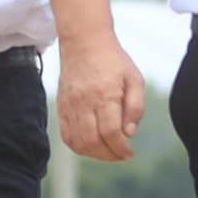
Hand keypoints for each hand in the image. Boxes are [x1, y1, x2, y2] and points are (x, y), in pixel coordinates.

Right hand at [57, 28, 145, 161]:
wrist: (84, 41)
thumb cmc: (113, 60)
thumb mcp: (135, 78)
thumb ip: (135, 107)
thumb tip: (129, 133)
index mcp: (105, 94)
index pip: (111, 132)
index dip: (121, 148)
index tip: (130, 153)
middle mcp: (84, 102)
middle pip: (93, 141)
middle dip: (109, 155)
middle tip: (122, 155)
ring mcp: (70, 105)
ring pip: (78, 142)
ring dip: (95, 154)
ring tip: (109, 152)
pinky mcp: (61, 106)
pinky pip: (67, 136)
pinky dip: (79, 147)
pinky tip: (92, 146)